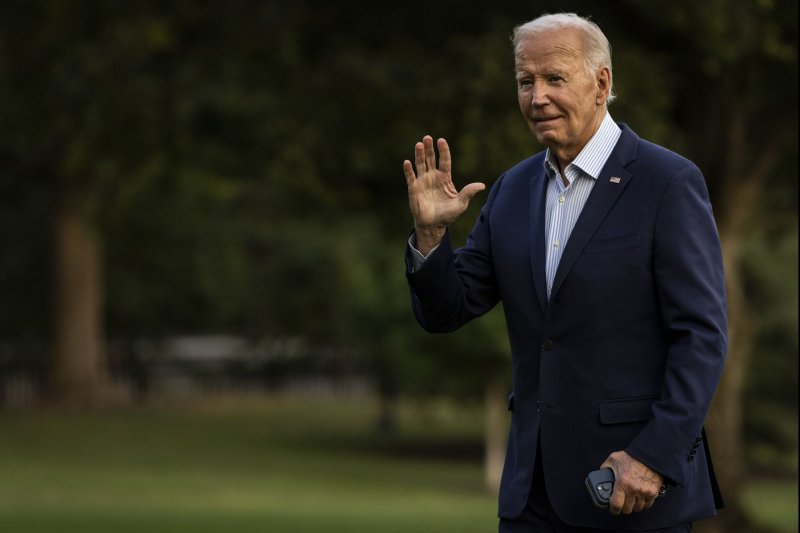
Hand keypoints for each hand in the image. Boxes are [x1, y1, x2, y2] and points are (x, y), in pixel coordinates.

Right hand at [403, 135, 484, 253]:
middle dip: (429, 148)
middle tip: (427, 138)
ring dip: (419, 154)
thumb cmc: (448, 215)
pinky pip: (410, 177)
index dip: (443, 151)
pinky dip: (409, 170)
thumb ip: (468, 193)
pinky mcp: (414, 189)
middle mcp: (433, 177)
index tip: (441, 140)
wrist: (433, 225)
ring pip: (420, 164)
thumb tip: (482, 185)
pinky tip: (407, 162)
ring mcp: (423, 182)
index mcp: (445, 178)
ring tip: (419, 144)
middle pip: (431, 159)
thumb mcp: (461, 204)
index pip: (444, 161)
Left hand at [600, 451, 663, 514]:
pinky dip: (643, 504)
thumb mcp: (613, 459)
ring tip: (630, 502)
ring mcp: (644, 492)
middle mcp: (633, 490)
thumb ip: (605, 468)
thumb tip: (600, 474)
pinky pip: (647, 505)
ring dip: (633, 507)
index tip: (613, 510)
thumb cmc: (631, 456)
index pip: (616, 504)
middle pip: (627, 509)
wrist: (649, 454)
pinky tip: (639, 500)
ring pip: (637, 508)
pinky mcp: (653, 492)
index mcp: (622, 483)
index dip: (613, 510)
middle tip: (621, 505)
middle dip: (623, 508)